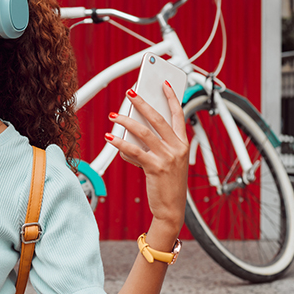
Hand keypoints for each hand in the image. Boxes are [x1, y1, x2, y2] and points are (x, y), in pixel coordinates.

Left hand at [105, 84, 188, 231]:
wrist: (172, 208)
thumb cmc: (167, 184)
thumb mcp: (165, 161)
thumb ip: (151, 146)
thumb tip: (130, 131)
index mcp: (182, 143)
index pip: (178, 115)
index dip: (172, 97)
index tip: (163, 84)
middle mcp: (177, 148)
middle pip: (158, 119)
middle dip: (143, 103)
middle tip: (131, 92)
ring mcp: (168, 158)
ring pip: (144, 132)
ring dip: (127, 121)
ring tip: (114, 116)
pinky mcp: (156, 168)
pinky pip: (135, 151)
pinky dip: (120, 143)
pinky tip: (110, 138)